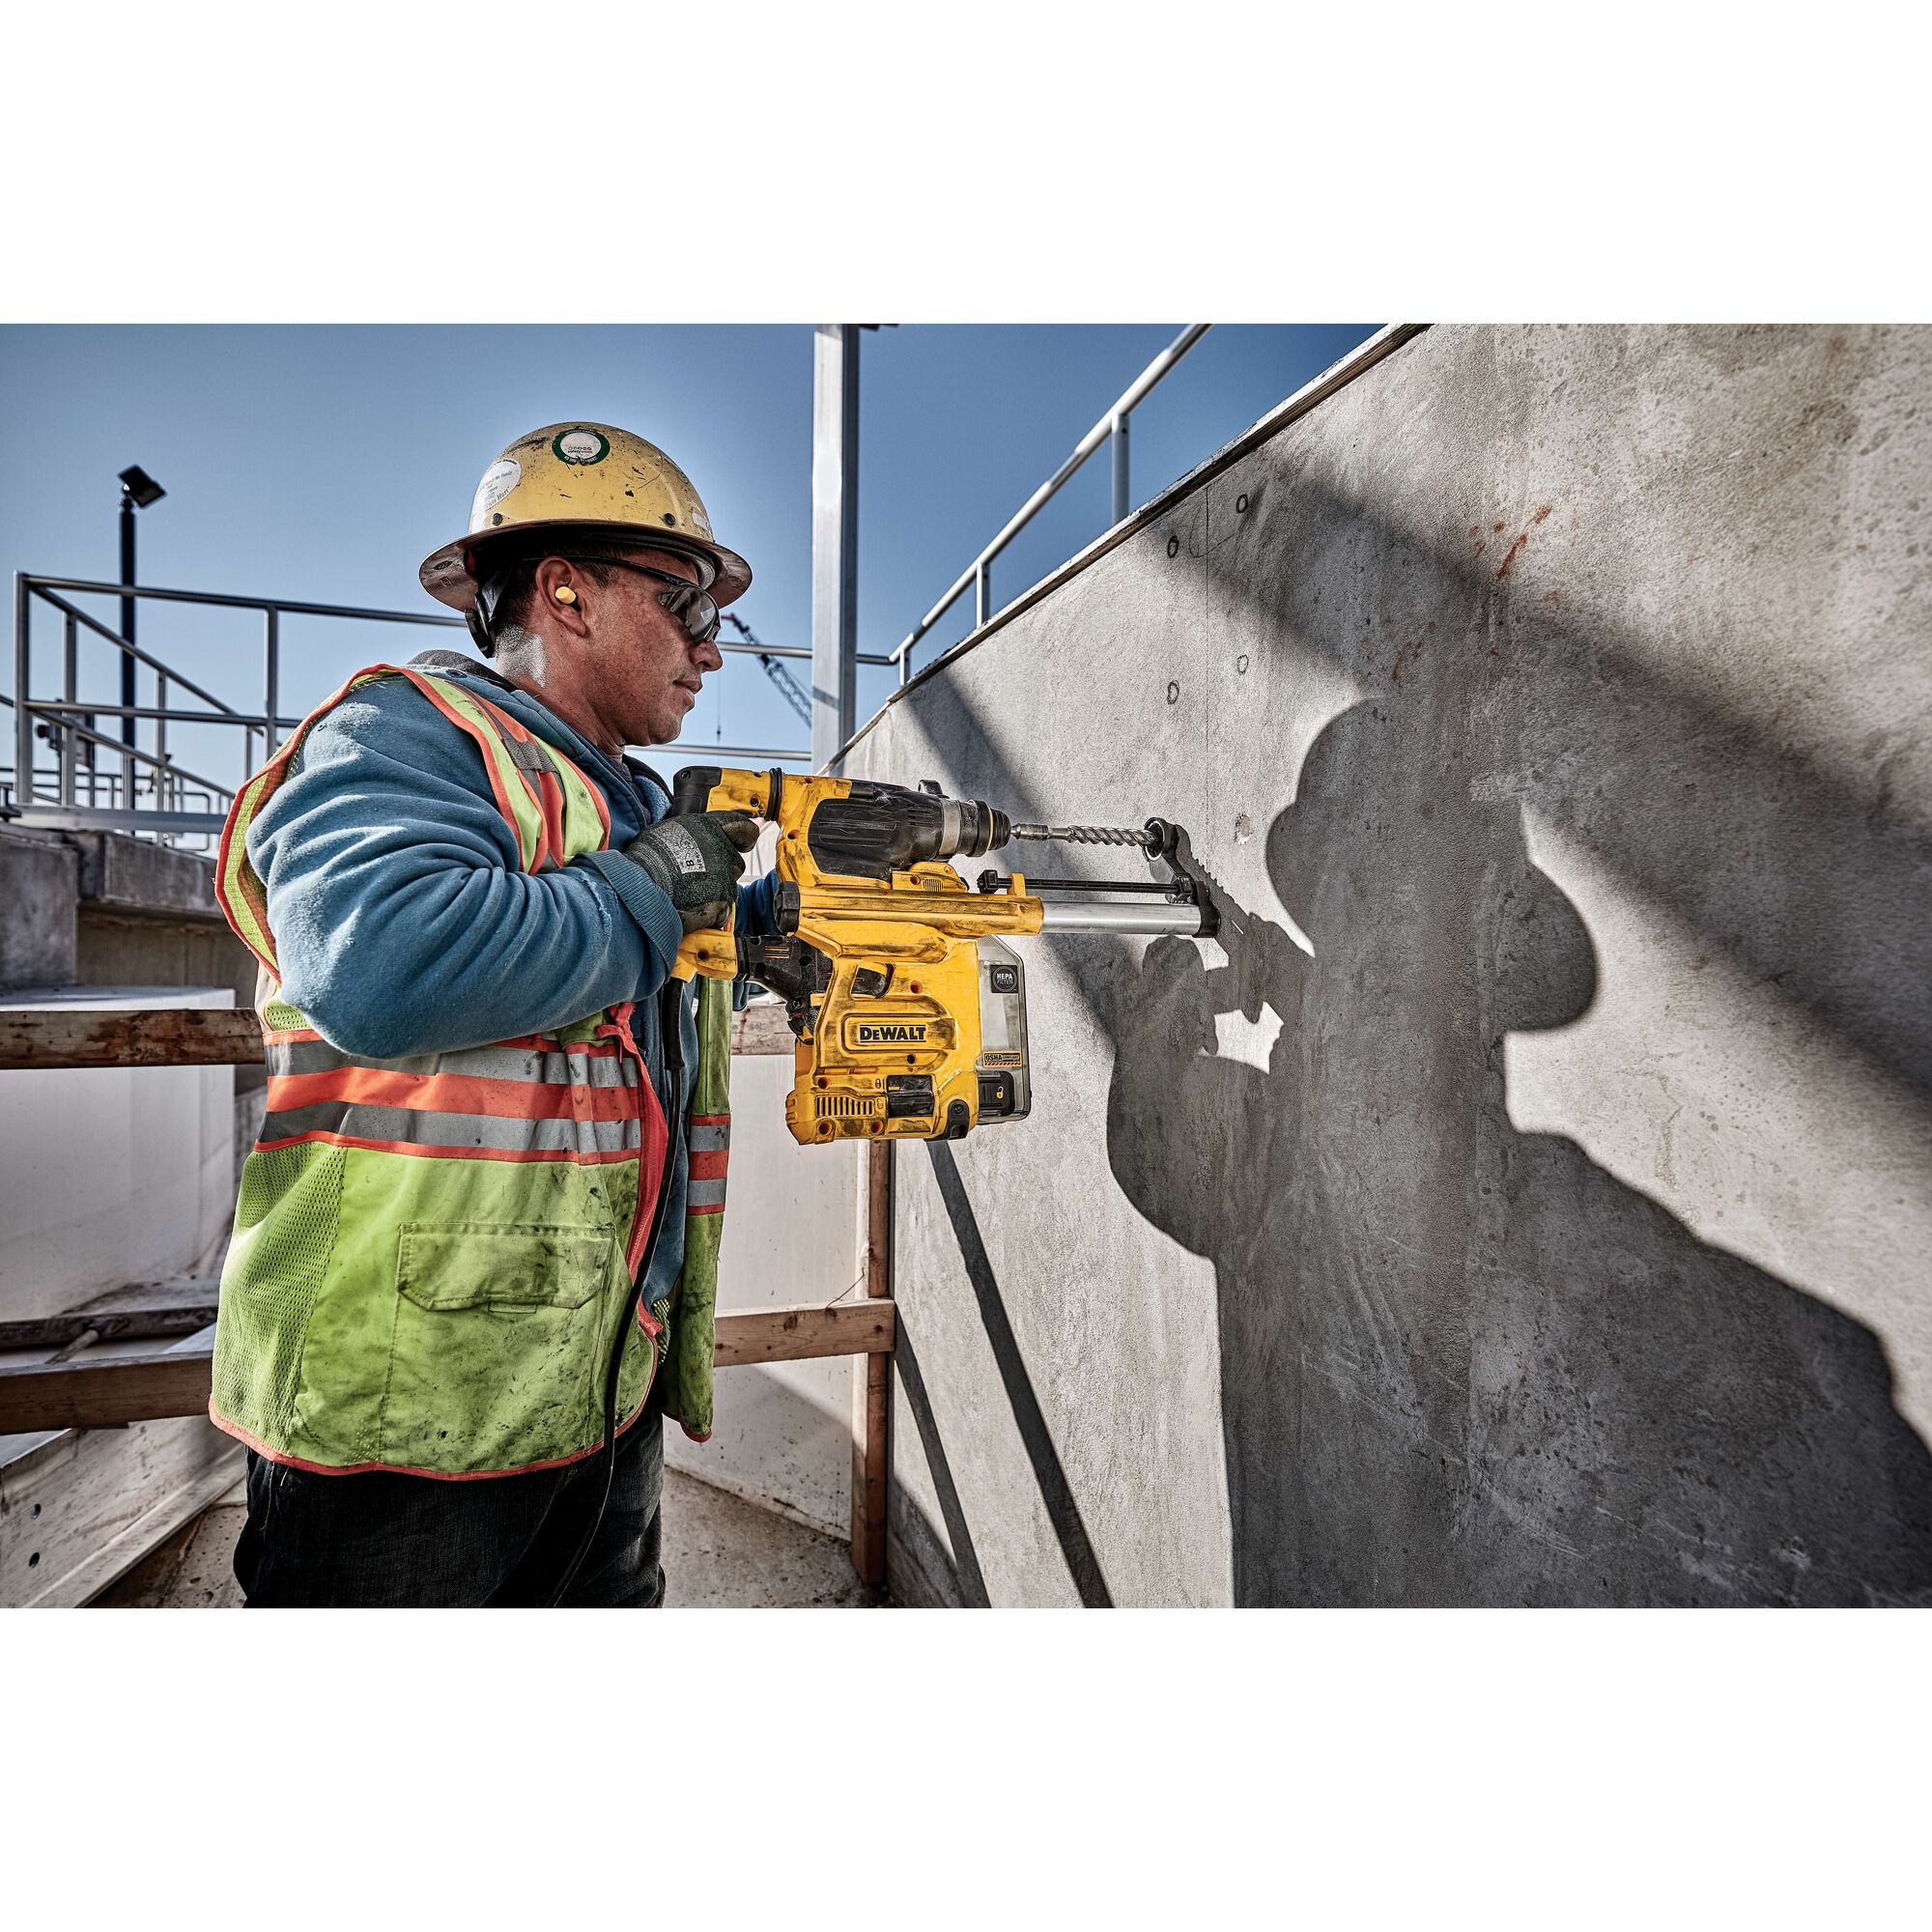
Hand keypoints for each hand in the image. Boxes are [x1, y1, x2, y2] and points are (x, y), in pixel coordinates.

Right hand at [623, 811, 760, 933]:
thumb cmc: (644, 859)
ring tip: (686, 895)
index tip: (742, 844)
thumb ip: (690, 834)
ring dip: (713, 893)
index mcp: (708, 827)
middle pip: (736, 863)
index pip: (743, 827)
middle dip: (723, 872)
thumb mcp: (667, 833)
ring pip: (728, 888)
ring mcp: (724, 877)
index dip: (744, 837)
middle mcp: (721, 849)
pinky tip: (689, 910)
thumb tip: (693, 840)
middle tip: (698, 878)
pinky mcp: (722, 902)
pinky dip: (708, 914)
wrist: (637, 886)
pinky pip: (721, 911)